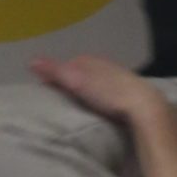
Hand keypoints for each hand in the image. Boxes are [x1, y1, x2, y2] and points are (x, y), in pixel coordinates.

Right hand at [31, 54, 166, 126]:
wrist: (145, 108)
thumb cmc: (109, 93)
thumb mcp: (77, 81)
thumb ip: (55, 72)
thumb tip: (30, 61)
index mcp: (93, 62)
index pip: (70, 65)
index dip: (58, 76)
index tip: (47, 92)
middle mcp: (107, 68)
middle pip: (85, 75)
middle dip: (74, 85)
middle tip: (60, 102)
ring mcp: (122, 83)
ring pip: (99, 86)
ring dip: (89, 95)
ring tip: (77, 111)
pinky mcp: (131, 100)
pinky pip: (111, 98)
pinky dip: (103, 103)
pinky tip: (100, 115)